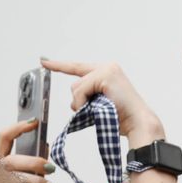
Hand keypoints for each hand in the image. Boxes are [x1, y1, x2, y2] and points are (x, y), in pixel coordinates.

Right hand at [0, 119, 54, 182]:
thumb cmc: (22, 180)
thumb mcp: (28, 164)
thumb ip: (33, 154)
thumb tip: (44, 145)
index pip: (4, 136)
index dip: (19, 127)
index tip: (35, 122)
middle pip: (12, 161)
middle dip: (33, 163)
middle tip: (50, 167)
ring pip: (18, 182)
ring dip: (37, 182)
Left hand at [43, 59, 164, 145]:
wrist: (137, 121)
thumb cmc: (122, 116)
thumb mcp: (101, 103)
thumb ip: (88, 95)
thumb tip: (74, 102)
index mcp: (107, 72)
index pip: (78, 67)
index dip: (60, 65)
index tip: (44, 61)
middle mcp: (107, 67)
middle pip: (76, 82)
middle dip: (79, 99)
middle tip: (93, 109)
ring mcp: (106, 70)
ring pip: (77, 87)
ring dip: (82, 103)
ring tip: (99, 109)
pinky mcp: (104, 76)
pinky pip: (81, 90)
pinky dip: (83, 102)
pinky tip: (96, 107)